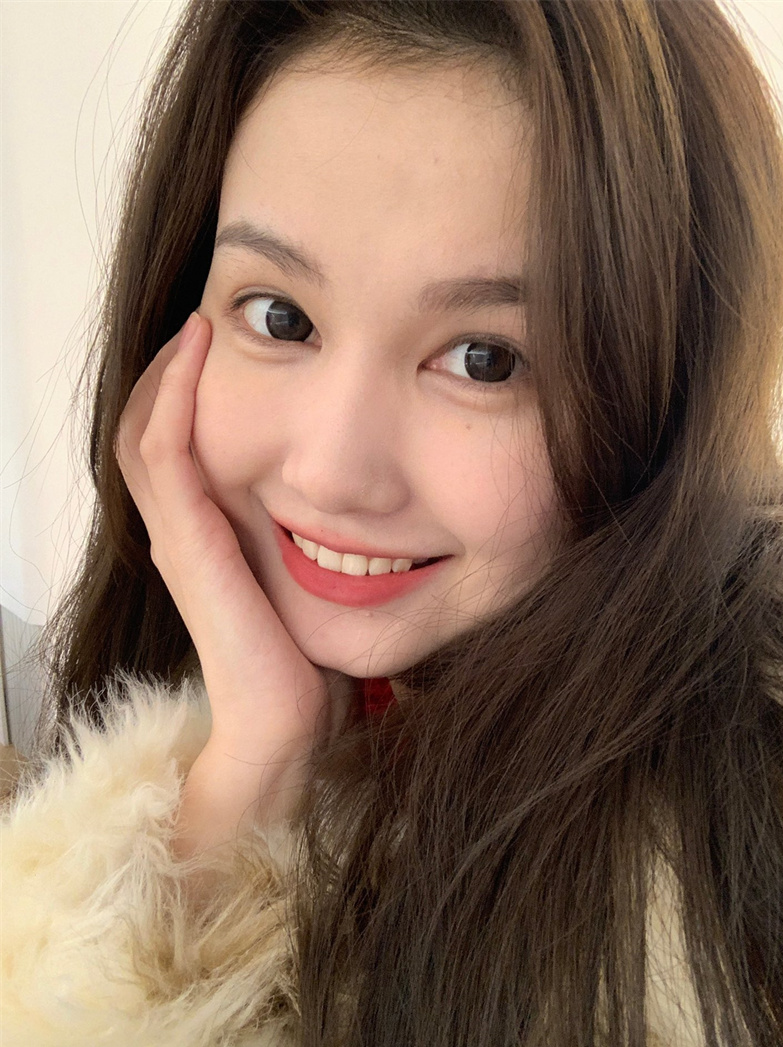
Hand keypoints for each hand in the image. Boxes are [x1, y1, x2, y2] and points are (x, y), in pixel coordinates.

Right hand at [116, 313, 338, 834]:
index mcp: (207, 534)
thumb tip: (365, 497)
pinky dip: (176, 397)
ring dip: (172, 372)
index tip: (229, 342)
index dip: (192, 389)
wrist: (288, 722)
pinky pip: (165, 451)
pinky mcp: (187, 543)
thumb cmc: (306, 657)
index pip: (178, 442)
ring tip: (202, 324)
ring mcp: (178, 534)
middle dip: (177, 370)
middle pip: (152, 426)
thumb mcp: (309, 578)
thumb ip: (312, 535)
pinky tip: (202, 350)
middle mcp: (182, 528)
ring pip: (147, 429)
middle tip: (210, 318)